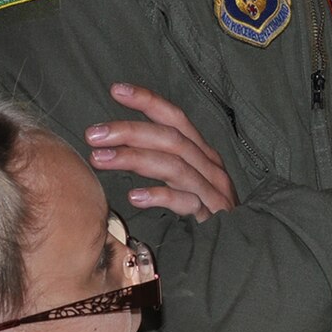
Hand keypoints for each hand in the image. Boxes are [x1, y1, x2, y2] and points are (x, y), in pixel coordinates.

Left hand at [83, 82, 237, 220]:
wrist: (237, 242)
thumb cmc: (203, 208)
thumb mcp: (184, 179)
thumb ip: (159, 160)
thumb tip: (114, 147)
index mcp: (201, 152)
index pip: (175, 118)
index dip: (148, 101)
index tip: (117, 89)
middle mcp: (209, 165)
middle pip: (170, 139)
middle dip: (130, 131)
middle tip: (93, 134)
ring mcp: (212, 190)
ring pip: (174, 166)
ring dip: (134, 159)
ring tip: (100, 159)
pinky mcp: (212, 215)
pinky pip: (186, 202)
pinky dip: (161, 196)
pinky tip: (135, 196)